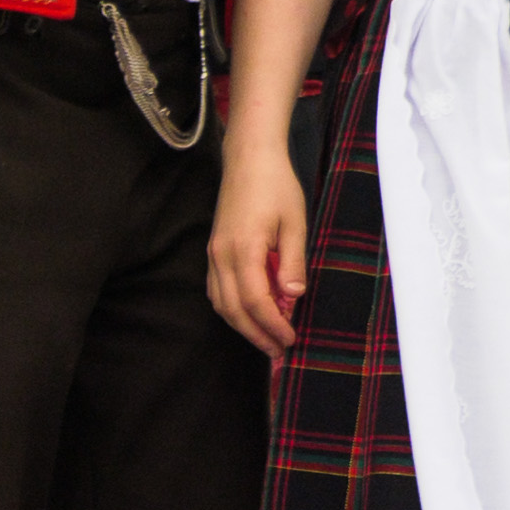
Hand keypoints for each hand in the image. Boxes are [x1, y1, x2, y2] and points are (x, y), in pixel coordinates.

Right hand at [206, 140, 310, 359]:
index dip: (272, 325)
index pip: (255, 301)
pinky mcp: (214, 249)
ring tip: (266, 338)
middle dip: (256, 334)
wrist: (249, 158)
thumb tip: (292, 296)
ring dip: (242, 325)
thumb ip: (292, 262)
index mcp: (244, 249)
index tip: (290, 339)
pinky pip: (216, 289)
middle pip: (233, 309)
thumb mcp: (295, 223)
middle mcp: (222, 255)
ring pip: (221, 303)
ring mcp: (214, 253)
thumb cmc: (276, 185)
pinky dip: (231, 308)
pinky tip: (249, 313)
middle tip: (278, 350)